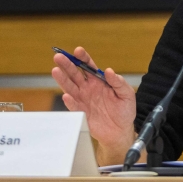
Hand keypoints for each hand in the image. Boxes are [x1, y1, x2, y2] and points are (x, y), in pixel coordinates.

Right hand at [52, 47, 136, 162]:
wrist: (120, 131)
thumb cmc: (124, 110)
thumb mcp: (126, 94)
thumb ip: (118, 82)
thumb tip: (109, 71)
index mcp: (99, 81)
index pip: (88, 66)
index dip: (82, 58)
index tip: (77, 51)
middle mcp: (88, 88)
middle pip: (75, 74)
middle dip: (67, 65)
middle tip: (59, 57)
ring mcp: (83, 100)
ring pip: (70, 87)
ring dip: (62, 79)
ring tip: (55, 71)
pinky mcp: (81, 113)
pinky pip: (74, 106)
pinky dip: (70, 101)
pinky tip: (66, 95)